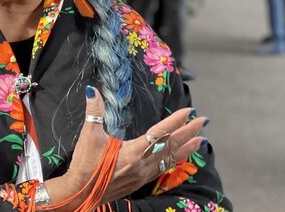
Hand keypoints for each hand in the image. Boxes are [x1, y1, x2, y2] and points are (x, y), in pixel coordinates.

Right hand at [41, 86, 207, 208]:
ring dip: (186, 148)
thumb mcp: (88, 136)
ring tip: (201, 140)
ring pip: (170, 159)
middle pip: (171, 146)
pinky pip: (162, 169)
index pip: (160, 132)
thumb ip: (94, 112)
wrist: (80, 193)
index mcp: (133, 151)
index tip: (189, 111)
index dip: (176, 121)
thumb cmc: (85, 165)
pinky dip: (174, 161)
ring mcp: (142, 175)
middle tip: (204, 121)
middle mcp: (142, 164)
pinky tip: (179, 158)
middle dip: (189, 132)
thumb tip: (93, 91)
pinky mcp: (139, 182)